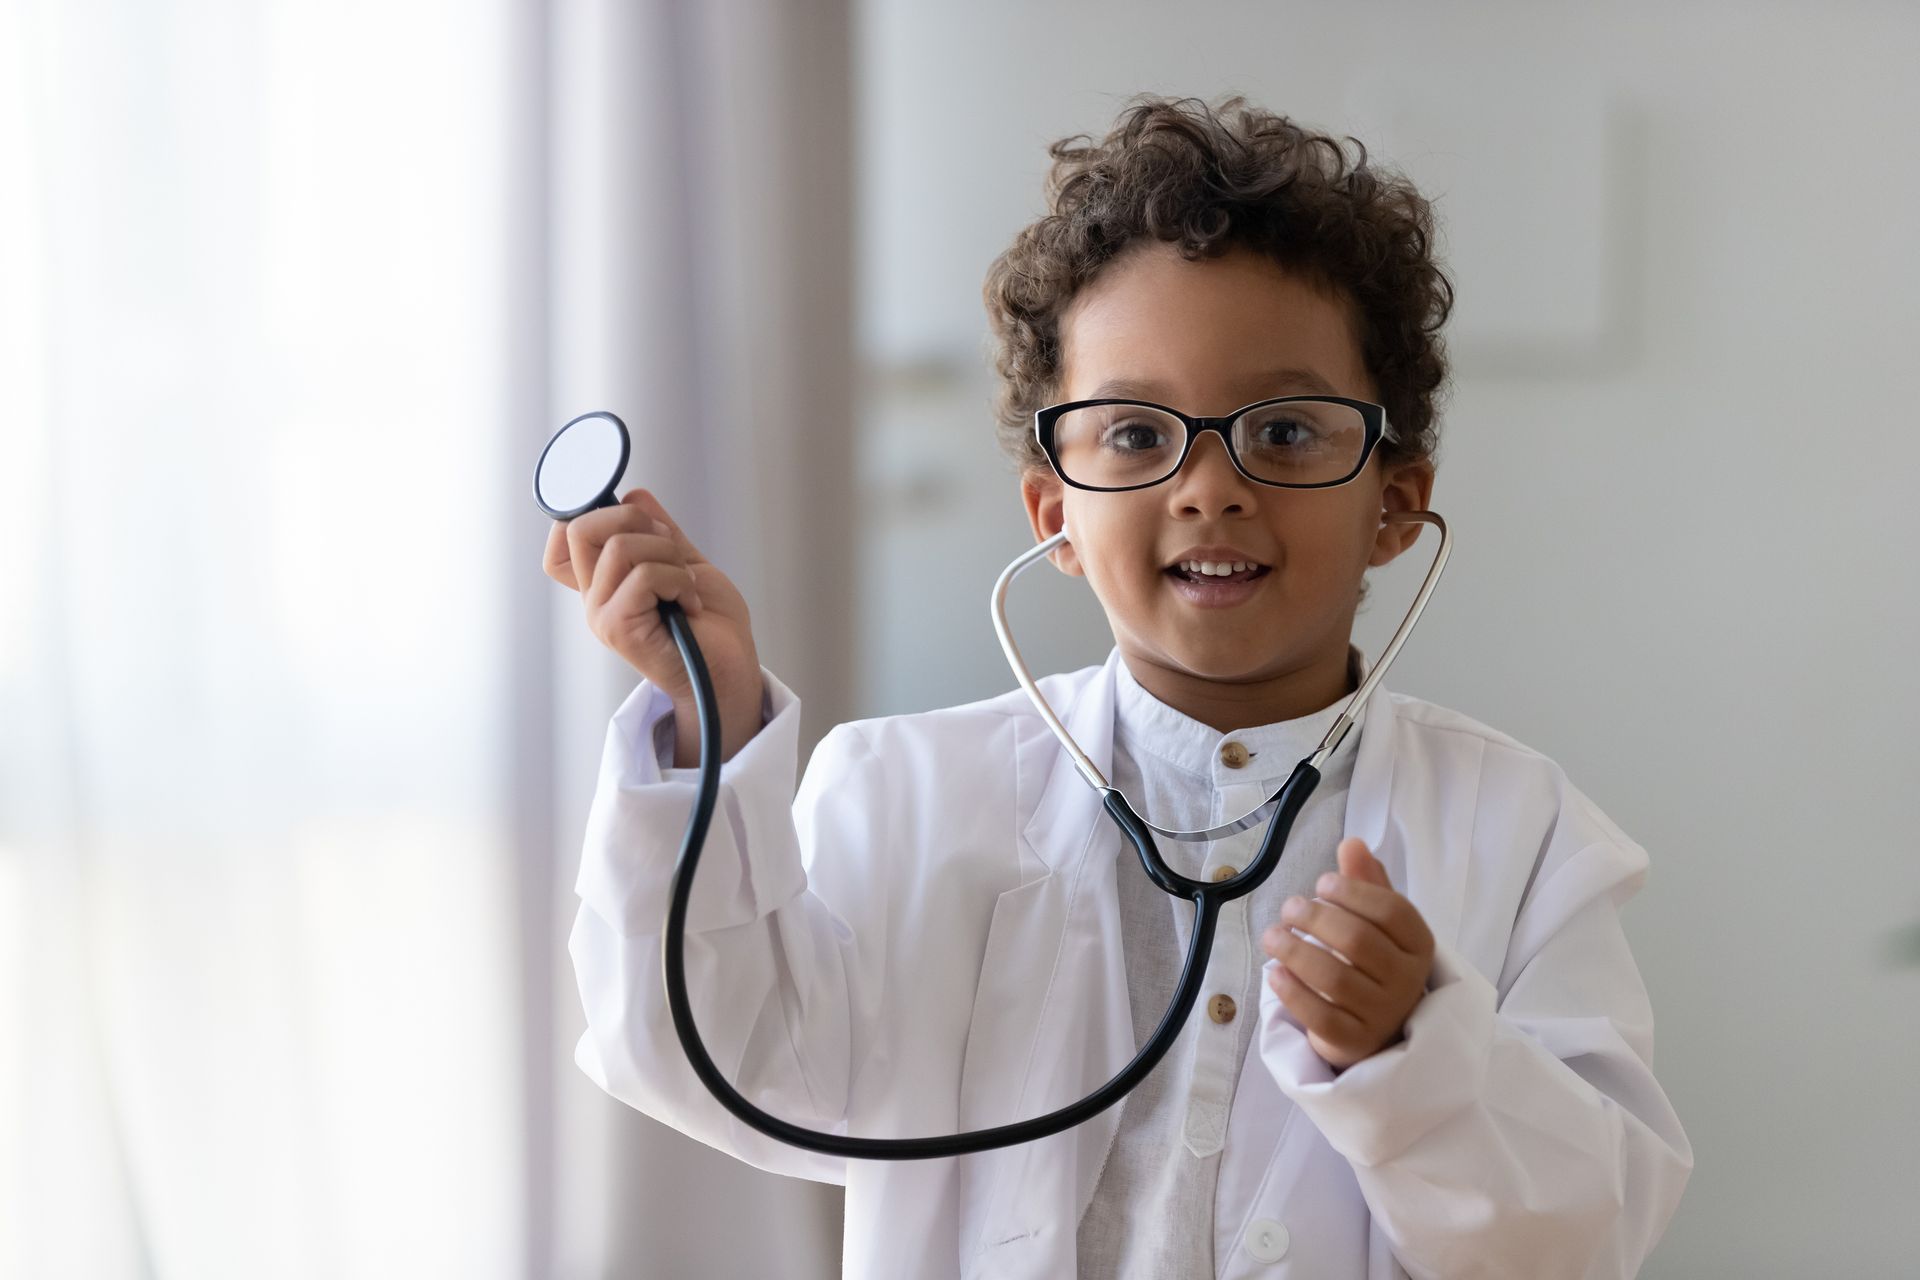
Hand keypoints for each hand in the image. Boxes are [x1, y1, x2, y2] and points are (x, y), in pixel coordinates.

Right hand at [543, 488, 764, 765]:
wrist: (731, 671)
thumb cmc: (713, 627)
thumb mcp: (685, 563)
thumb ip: (658, 531)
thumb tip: (632, 495)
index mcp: (605, 582)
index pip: (562, 538)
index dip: (586, 512)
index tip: (633, 516)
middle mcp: (595, 598)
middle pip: (579, 529)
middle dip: (632, 519)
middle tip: (667, 547)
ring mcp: (602, 615)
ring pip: (619, 547)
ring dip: (667, 554)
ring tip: (685, 584)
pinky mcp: (618, 629)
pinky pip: (644, 576)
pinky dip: (677, 580)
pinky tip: (689, 604)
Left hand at [1261, 837, 1435, 1070]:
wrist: (1378, 1028)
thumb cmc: (1374, 963)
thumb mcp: (1377, 922)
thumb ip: (1366, 883)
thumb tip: (1352, 842)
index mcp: (1419, 945)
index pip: (1392, 911)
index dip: (1353, 891)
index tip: (1321, 882)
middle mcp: (1407, 981)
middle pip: (1358, 941)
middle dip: (1315, 918)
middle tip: (1289, 907)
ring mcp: (1383, 1015)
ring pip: (1335, 979)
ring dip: (1295, 951)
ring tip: (1272, 936)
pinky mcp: (1355, 1042)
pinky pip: (1321, 1017)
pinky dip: (1293, 992)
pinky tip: (1275, 972)